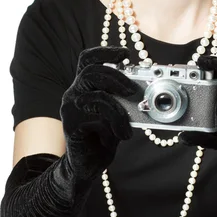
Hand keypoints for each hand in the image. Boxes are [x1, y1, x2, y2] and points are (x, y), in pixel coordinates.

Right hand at [60, 46, 137, 181]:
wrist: (87, 165)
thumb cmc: (104, 135)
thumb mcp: (117, 112)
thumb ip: (124, 98)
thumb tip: (146, 87)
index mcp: (84, 86)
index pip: (87, 59)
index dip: (104, 51)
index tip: (125, 54)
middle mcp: (74, 93)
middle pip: (91, 71)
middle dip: (117, 77)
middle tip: (133, 90)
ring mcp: (70, 109)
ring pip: (96, 96)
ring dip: (118, 110)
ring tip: (128, 125)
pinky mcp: (71, 125)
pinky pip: (96, 118)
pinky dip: (114, 126)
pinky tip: (120, 136)